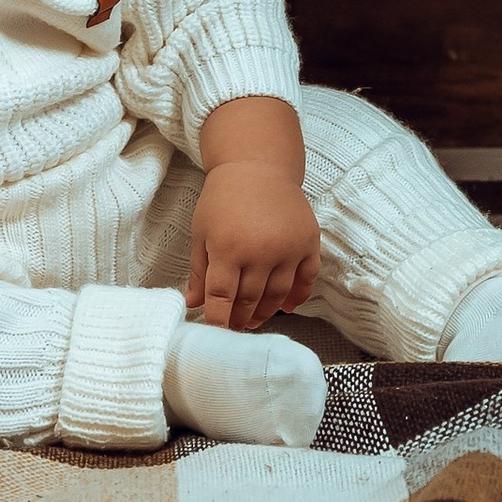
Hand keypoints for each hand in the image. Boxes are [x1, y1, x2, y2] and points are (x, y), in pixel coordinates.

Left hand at [187, 162, 320, 329]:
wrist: (258, 165)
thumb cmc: (223, 198)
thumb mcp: (201, 231)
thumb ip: (199, 271)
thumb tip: (193, 305)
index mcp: (228, 248)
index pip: (222, 298)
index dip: (219, 321)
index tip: (216, 335)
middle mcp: (261, 250)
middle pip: (250, 300)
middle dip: (240, 320)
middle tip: (235, 327)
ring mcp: (288, 247)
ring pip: (278, 296)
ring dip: (265, 312)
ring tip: (254, 319)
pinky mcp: (308, 241)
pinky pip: (307, 279)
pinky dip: (298, 297)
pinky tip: (286, 306)